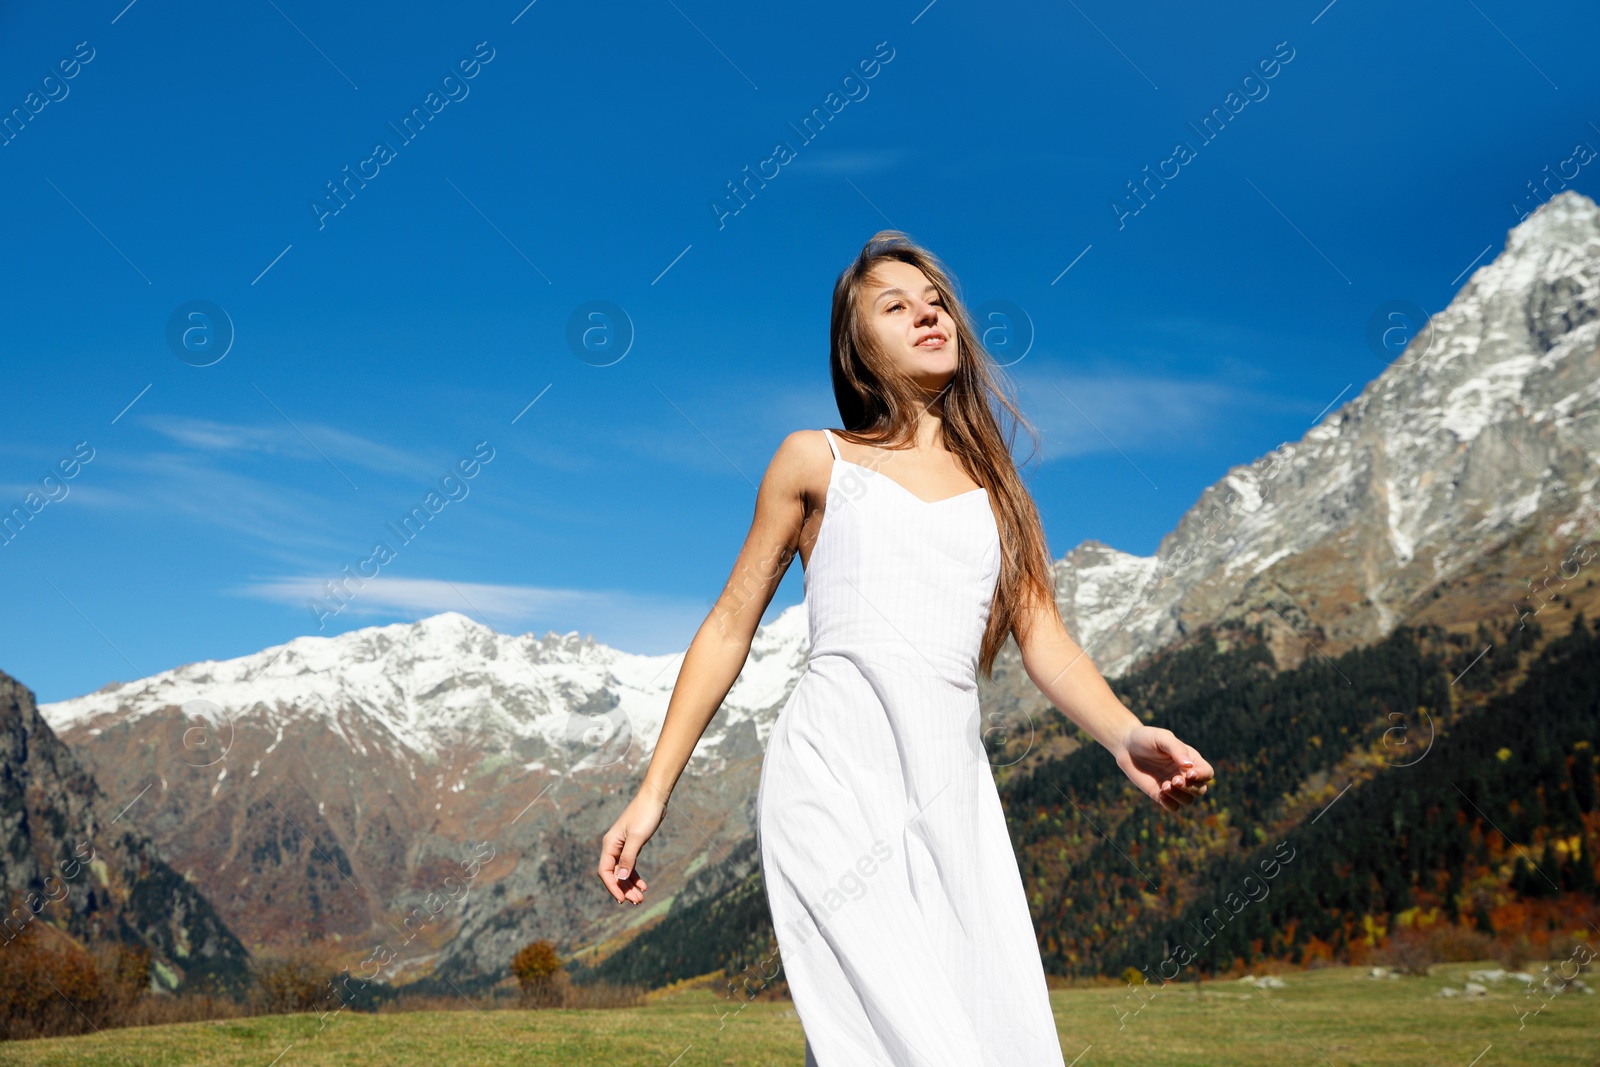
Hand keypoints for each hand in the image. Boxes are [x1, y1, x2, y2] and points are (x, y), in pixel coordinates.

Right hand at [596, 787, 664, 904]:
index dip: (612, 887)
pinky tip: (643, 885)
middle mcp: (613, 847)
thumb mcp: (637, 837)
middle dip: (624, 889)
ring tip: (640, 898)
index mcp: (610, 844)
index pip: (605, 871)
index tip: (622, 899)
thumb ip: (628, 858)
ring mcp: (622, 847)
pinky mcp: (632, 846)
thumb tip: (620, 878)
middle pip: (614, 874)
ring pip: (622, 872)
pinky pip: (629, 866)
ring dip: (630, 886)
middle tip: (637, 901)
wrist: (655, 798)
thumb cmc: (645, 814)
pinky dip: (635, 877)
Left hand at [1114, 725, 1213, 812]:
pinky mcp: (1160, 794)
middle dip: (1190, 788)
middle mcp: (1185, 775)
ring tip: (1164, 786)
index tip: (1189, 773)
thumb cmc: (1146, 738)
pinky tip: (1160, 793)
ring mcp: (1173, 786)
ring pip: (1188, 801)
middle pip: (1200, 789)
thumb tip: (1189, 766)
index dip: (1203, 776)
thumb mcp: (1162, 738)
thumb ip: (1176, 749)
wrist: (1126, 746)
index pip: (1207, 773)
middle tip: (1174, 780)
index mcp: (1191, 760)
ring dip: (1179, 796)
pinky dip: (1169, 804)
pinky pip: (1173, 807)